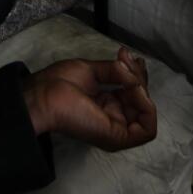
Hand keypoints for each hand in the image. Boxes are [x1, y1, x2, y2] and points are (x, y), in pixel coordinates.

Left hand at [22, 47, 156, 151]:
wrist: (45, 95)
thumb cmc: (60, 84)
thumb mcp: (93, 71)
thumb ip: (116, 72)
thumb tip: (135, 73)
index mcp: (106, 106)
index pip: (133, 93)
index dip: (136, 73)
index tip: (126, 55)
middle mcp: (113, 119)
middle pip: (141, 101)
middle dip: (139, 76)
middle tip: (126, 60)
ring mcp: (116, 130)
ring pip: (146, 114)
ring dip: (143, 90)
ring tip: (128, 76)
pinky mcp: (118, 138)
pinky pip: (147, 130)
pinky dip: (147, 107)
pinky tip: (134, 89)